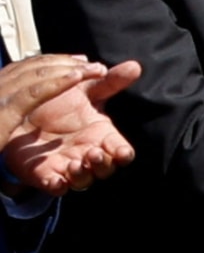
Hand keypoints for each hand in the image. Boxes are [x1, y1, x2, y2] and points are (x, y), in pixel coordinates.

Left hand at [1, 59, 140, 195]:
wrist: (20, 110)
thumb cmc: (56, 103)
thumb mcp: (84, 88)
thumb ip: (109, 81)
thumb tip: (135, 66)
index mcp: (101, 136)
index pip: (121, 151)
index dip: (123, 154)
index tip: (122, 152)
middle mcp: (88, 152)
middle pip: (106, 169)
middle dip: (103, 165)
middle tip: (94, 153)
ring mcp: (67, 164)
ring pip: (84, 181)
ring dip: (83, 175)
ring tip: (76, 163)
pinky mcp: (45, 173)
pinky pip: (56, 187)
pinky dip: (59, 186)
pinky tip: (58, 178)